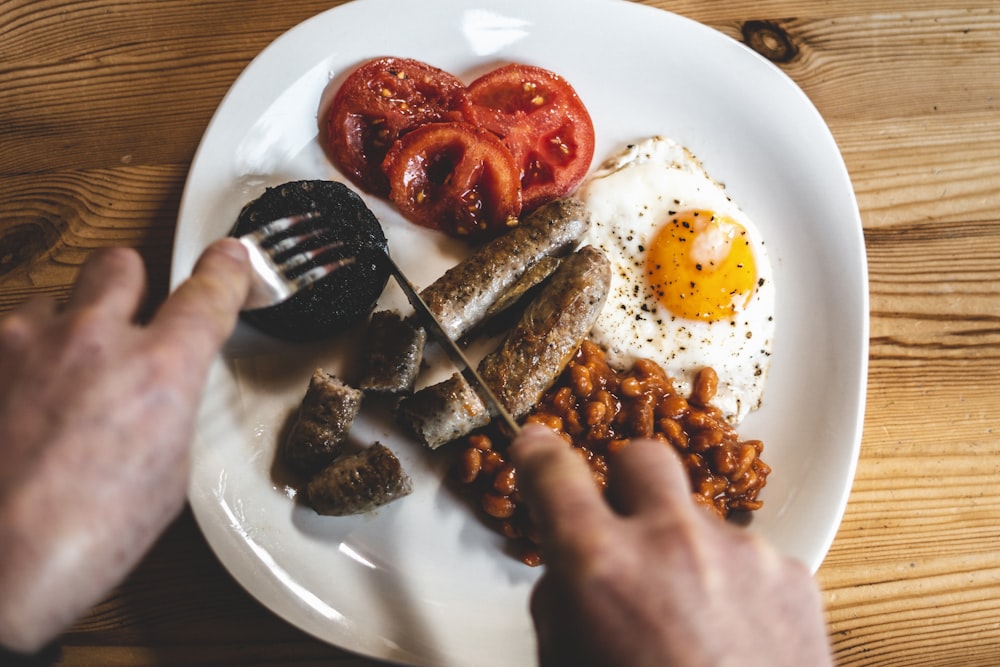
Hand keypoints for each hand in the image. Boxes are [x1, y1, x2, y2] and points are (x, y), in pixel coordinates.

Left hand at [0, 239, 249, 652]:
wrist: (2, 565)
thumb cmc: (87, 535)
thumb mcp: (169, 474)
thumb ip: (170, 408)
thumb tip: (161, 393)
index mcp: (160, 369)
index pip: (208, 291)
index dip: (225, 272)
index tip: (228, 261)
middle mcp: (94, 339)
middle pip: (121, 263)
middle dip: (131, 286)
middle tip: (129, 321)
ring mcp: (27, 344)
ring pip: (55, 298)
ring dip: (67, 326)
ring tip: (63, 378)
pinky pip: (8, 335)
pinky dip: (22, 358)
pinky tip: (25, 401)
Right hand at [509, 423, 832, 666]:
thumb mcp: (568, 666)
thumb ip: (561, 604)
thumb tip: (568, 567)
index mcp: (603, 568)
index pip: (553, 472)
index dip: (537, 452)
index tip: (535, 444)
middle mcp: (674, 543)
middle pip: (642, 456)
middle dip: (624, 478)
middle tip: (620, 516)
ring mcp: (741, 553)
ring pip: (699, 515)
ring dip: (685, 546)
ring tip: (689, 615)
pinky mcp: (792, 574)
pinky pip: (748, 554)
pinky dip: (732, 580)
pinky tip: (730, 633)